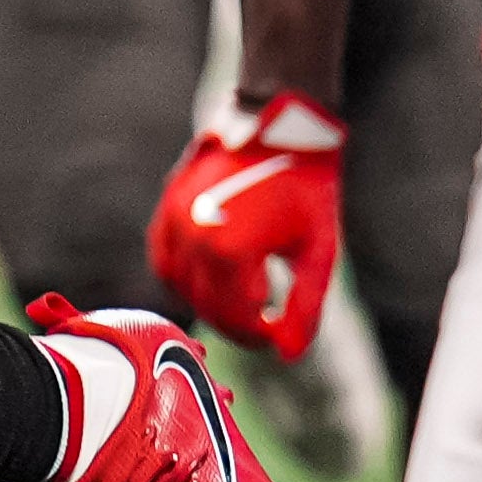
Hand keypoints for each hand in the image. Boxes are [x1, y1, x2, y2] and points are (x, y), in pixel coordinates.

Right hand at [146, 93, 346, 358]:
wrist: (280, 124)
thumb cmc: (307, 187)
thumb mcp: (317, 252)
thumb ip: (303, 308)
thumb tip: (288, 356)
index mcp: (232, 250)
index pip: (236, 319)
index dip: (258, 337)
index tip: (277, 337)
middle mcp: (194, 237)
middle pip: (206, 307)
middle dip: (235, 324)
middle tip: (262, 327)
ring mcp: (175, 219)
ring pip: (180, 287)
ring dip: (207, 302)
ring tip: (238, 303)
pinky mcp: (167, 205)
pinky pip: (163, 259)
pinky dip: (181, 278)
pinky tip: (207, 279)